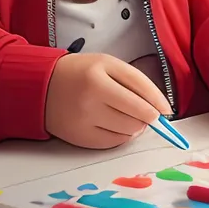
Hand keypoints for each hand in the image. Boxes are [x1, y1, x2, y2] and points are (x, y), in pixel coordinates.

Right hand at [45, 52, 170, 149]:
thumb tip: (158, 108)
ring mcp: (83, 120)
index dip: (158, 101)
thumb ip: (134, 81)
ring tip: (131, 118)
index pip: (139, 89)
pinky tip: (117, 126)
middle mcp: (91, 98)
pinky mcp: (78, 138)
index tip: (167, 109)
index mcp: (99, 74)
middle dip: (149, 116)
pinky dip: (121, 136)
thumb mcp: (108, 64)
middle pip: (136, 114)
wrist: (41, 87)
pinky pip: (111, 143)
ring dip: (136, 127)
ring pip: (127, 131)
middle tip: (149, 114)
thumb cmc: (82, 72)